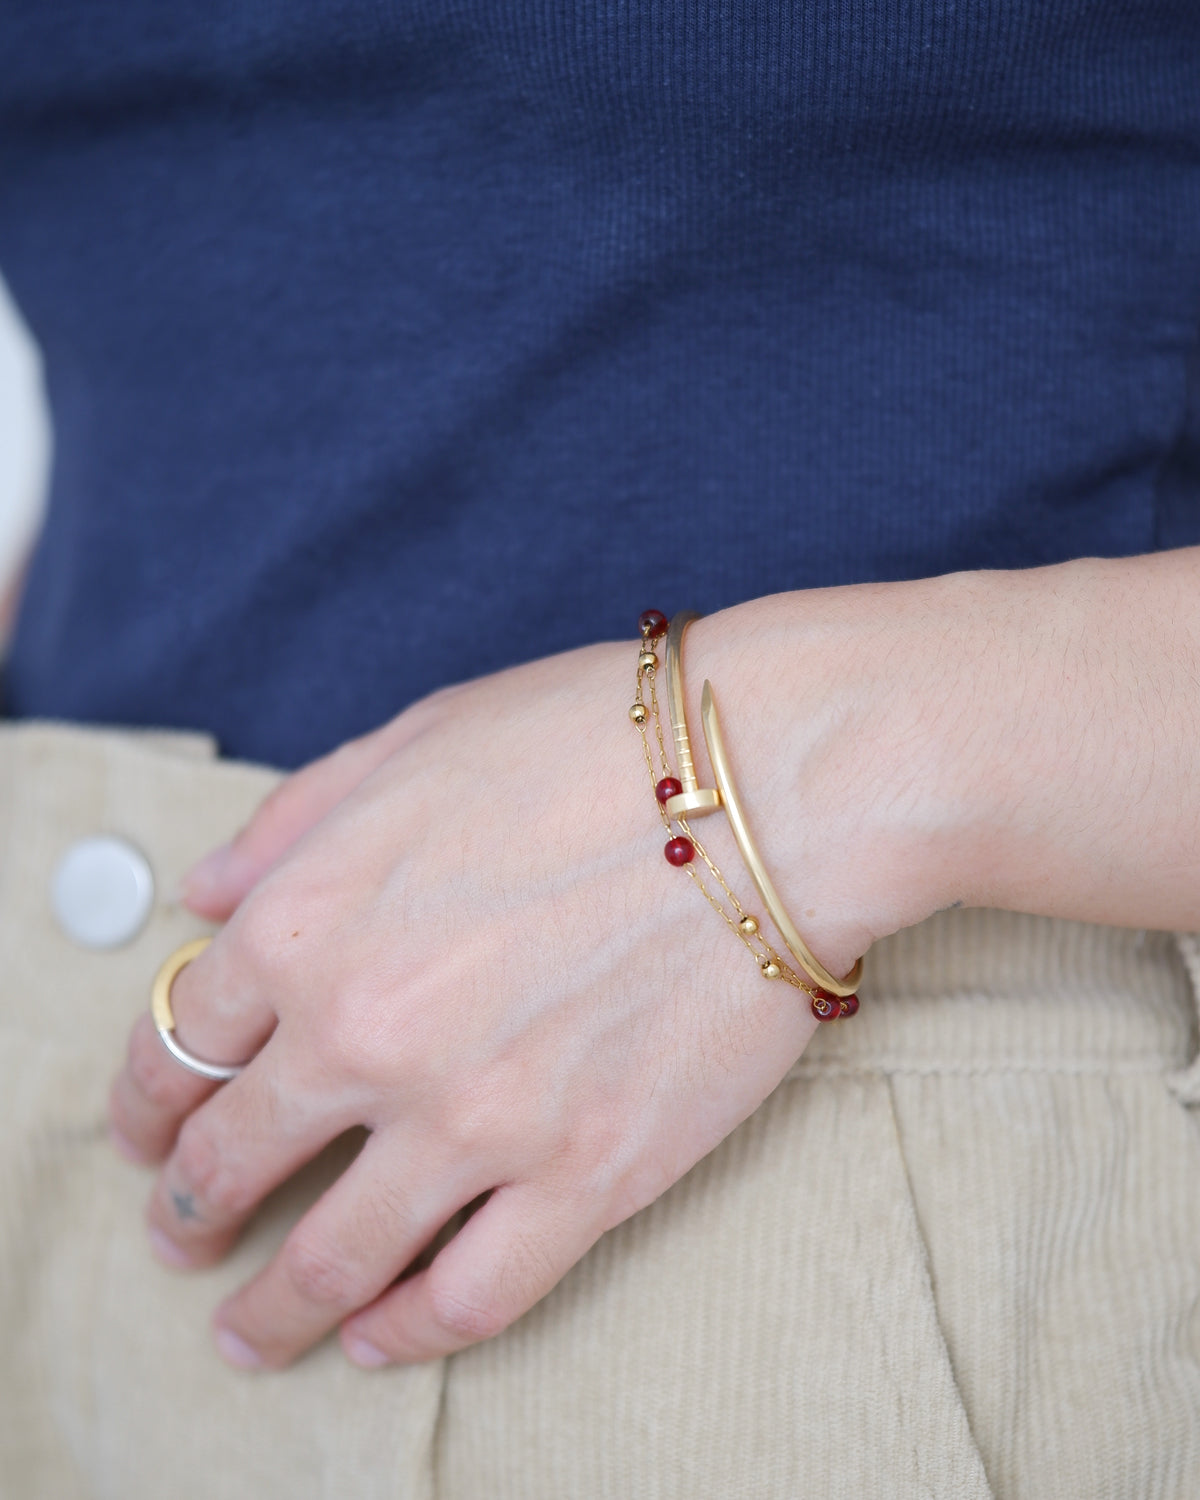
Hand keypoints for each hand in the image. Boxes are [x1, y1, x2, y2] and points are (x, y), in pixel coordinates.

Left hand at [108, 549, 1199, 1369]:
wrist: (772, 784)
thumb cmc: (596, 740)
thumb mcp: (415, 741)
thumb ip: (294, 823)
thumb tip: (207, 894)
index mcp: (312, 920)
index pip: (178, 1039)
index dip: (147, 1099)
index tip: (150, 1131)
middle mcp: (368, 1034)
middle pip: (231, 1162)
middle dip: (187, 1214)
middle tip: (181, 1241)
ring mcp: (476, 1120)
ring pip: (333, 1260)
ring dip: (272, 1313)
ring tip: (250, 1338)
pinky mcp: (586, 1176)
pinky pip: (470, 1298)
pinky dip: (407, 1336)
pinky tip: (378, 1342)